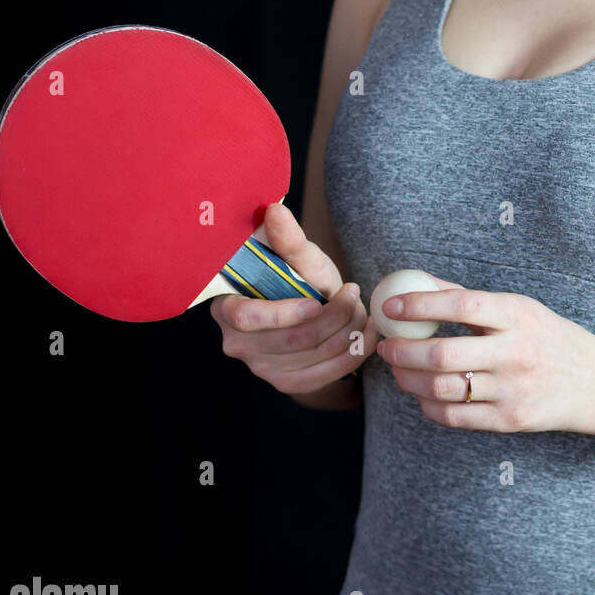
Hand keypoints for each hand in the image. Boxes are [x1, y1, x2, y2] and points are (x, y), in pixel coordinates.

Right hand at [210, 202, 380, 393]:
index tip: (316, 302)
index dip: (283, 314)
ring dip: (348, 332)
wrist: (309, 303)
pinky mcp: (285, 382)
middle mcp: (237, 344)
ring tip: (362, 308)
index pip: (246, 318)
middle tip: (355, 293)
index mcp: (227, 307)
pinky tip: (366, 333)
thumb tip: (274, 211)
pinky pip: (324, 376)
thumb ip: (288, 238)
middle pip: (290, 340)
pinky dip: (353, 354)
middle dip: (333, 317)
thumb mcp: (298, 255)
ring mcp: (260, 368)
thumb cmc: (297, 275)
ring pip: (313, 356)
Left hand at [375, 275, 594, 435]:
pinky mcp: (509, 421)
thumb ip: (468, 296)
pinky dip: (427, 406)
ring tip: (398, 370)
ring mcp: (512, 390)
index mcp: (517, 315)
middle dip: (403, 351)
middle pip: (444, 355)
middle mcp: (515, 353)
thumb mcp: (519, 308)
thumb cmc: (548, 338)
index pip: (461, 304)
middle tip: (387, 345)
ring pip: (442, 389)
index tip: (390, 306)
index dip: (419, 305)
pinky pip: (455, 417)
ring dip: (408, 379)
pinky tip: (421, 394)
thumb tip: (419, 281)